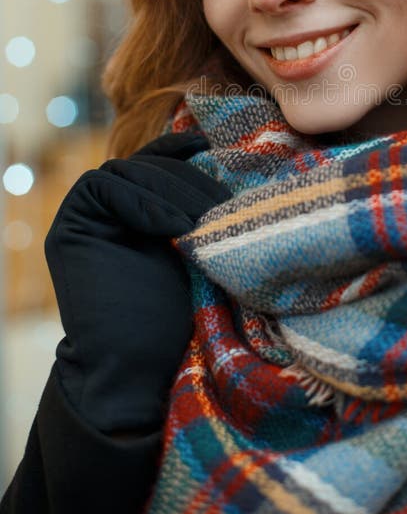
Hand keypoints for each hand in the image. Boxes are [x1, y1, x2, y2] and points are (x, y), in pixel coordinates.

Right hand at [45, 132, 229, 433]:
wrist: (139, 368)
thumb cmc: (176, 317)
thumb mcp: (197, 253)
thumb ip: (197, 214)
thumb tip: (228, 169)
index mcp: (141, 210)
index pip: (158, 163)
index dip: (181, 149)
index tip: (211, 145)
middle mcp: (111, 210)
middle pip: (148, 167)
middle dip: (189, 182)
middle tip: (222, 209)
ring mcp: (88, 218)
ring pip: (126, 171)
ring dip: (169, 191)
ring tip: (200, 225)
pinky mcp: (70, 228)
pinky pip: (99, 187)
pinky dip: (140, 200)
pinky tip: (174, 227)